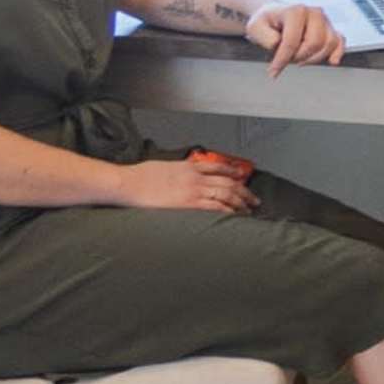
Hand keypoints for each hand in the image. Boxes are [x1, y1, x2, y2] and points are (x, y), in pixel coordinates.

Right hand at [118, 151, 253, 215]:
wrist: (129, 183)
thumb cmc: (140, 177)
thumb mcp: (163, 167)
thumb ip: (176, 170)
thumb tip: (180, 173)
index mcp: (188, 166)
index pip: (218, 167)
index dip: (233, 172)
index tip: (242, 177)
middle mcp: (195, 177)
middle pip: (228, 182)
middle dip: (244, 191)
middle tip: (254, 200)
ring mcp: (193, 190)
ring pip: (226, 194)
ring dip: (240, 202)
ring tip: (249, 210)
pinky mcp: (187, 204)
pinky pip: (214, 207)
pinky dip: (227, 211)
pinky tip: (235, 216)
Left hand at [245, 1, 344, 72]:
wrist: (274, 16)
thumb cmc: (266, 22)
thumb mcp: (255, 27)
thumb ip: (264, 36)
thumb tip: (278, 44)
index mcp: (295, 10)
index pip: (292, 41)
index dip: (282, 59)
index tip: (274, 70)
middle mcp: (313, 12)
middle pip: (314, 44)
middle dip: (299, 57)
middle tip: (287, 59)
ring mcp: (324, 20)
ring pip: (328, 45)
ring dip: (313, 58)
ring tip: (299, 57)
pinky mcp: (330, 29)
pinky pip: (340, 41)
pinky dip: (338, 52)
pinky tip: (332, 61)